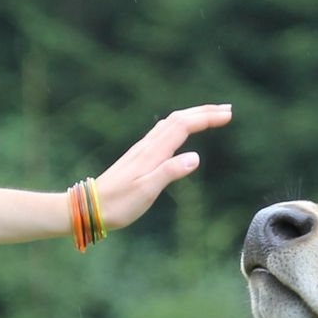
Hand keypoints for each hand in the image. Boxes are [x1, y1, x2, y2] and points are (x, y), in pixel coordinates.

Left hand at [94, 104, 232, 229]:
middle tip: (228, 110)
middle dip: (204, 112)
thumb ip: (170, 172)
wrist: (89, 207)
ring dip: (193, 116)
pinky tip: (182, 130)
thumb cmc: (118, 204)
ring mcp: (143, 149)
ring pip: (171, 123)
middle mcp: (148, 146)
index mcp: (153, 152)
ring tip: (211, 115)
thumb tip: (196, 158)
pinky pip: (163, 132)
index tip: (228, 115)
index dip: (206, 118)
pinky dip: (180, 125)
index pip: (184, 126)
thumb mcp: (146, 191)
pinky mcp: (140, 156)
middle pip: (179, 119)